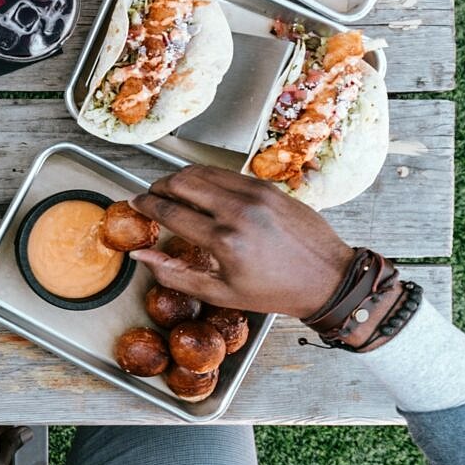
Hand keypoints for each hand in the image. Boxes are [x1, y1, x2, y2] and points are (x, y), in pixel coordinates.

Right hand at [130, 166, 353, 318]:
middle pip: (182, 182)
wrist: (329, 278)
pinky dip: (209, 178)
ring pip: (203, 171)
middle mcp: (239, 212)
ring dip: (182, 178)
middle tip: (153, 195)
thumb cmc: (277, 291)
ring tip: (175, 191)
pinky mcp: (270, 187)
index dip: (146, 205)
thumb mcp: (220, 293)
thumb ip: (174, 273)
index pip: (170, 212)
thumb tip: (140, 254)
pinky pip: (228, 174)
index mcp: (225, 242)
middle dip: (159, 185)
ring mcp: (256, 195)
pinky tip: (206, 192)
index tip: (135, 203)